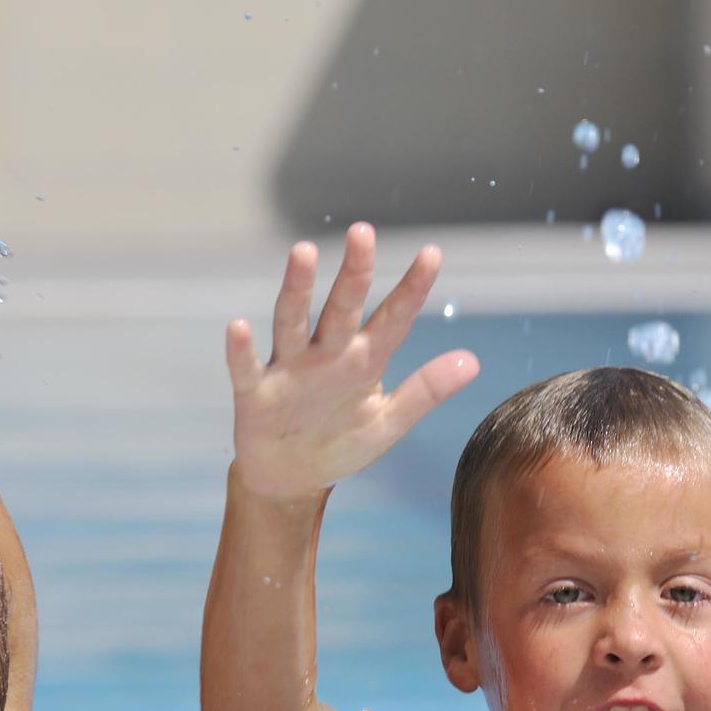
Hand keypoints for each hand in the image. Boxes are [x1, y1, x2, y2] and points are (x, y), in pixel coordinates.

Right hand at [225, 224, 479, 503]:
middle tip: (363, 232)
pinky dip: (241, 350)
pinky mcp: (256, 394)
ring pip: (293, 322)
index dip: (412, 288)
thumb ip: (425, 391)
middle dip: (354, 272)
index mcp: (363, 360)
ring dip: (297, 289)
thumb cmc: (341, 442)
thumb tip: (472, 361)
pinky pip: (247, 368)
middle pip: (342, 307)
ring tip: (303, 252)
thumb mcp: (388, 421)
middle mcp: (327, 354)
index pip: (392, 318)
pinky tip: (238, 326)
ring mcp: (290, 369)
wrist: (290, 478)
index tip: (432, 253)